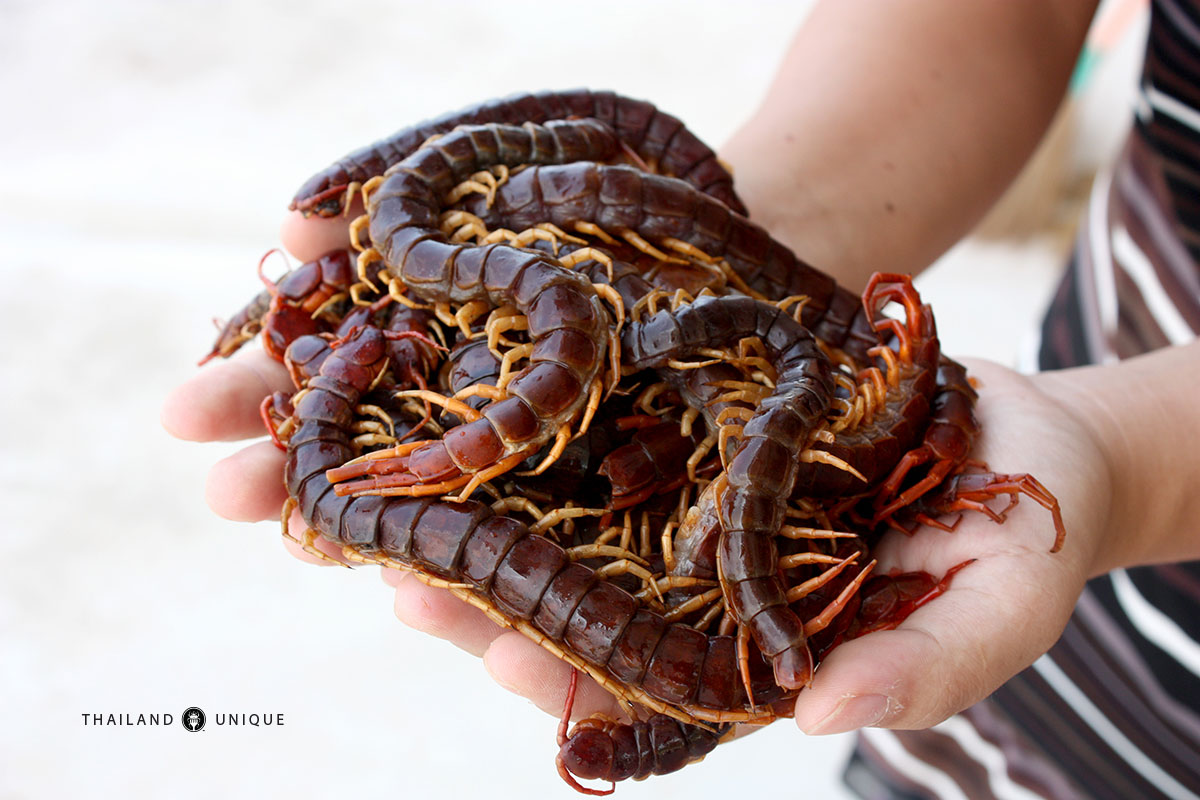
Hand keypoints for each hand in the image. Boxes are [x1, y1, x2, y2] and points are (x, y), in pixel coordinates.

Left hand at [162, 210, 1116, 731]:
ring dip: (489, 506)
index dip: (572, 682)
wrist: (1033, 436)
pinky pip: (609, 421)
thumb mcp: (997, 608)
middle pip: (577, 603)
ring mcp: (691, 500)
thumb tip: (828, 715)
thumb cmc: (1023, 536)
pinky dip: (547, 411)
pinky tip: (478, 388)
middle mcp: (698, 582)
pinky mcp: (692, 421)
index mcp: (747, 655)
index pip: (641, 687)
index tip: (510, 663)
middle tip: (405, 584)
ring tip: (403, 499)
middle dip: (490, 599)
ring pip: (571, 512)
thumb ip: (923, 670)